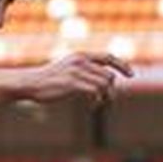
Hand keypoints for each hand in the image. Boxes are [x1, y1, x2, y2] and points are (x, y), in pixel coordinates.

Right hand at [18, 52, 133, 105]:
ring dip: (106, 97)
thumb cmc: (48, 80)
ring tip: (99, 104)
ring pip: (105, 84)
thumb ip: (84, 70)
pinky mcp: (74, 83)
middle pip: (108, 75)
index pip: (108, 57)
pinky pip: (95, 92)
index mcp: (80, 55)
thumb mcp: (68, 69)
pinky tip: (93, 106)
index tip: (131, 75)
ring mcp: (77, 71)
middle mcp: (81, 60)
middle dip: (110, 89)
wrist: (31, 83)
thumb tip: (104, 80)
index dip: (122, 65)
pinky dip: (98, 101)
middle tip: (106, 100)